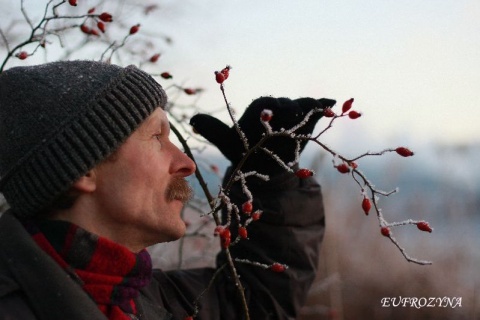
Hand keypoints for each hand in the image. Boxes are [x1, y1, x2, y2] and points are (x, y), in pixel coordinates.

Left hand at [190, 96, 335, 174]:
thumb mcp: (227, 143)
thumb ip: (213, 130)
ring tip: (304, 117)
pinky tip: (330, 101)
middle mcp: (274, 109)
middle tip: (287, 119)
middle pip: (283, 103)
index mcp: (256, 110)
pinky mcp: (305, 122)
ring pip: (300, 106)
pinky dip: (322, 104)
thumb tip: (192, 120)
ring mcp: (291, 115)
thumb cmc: (243, 154)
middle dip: (285, 109)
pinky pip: (315, 109)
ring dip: (303, 109)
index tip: (270, 113)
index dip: (266, 108)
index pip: (262, 103)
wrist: (263, 169)